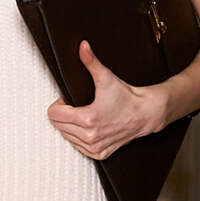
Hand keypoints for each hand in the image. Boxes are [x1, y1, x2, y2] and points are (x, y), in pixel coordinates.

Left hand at [46, 41, 171, 159]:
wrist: (145, 113)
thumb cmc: (127, 97)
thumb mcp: (107, 78)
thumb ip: (91, 62)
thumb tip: (82, 46)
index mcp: (88, 119)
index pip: (54, 114)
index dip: (59, 104)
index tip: (68, 99)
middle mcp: (90, 136)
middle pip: (58, 125)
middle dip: (63, 114)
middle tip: (76, 105)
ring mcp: (94, 147)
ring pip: (66, 136)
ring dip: (69, 126)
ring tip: (83, 115)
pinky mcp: (99, 154)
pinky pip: (77, 147)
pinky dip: (78, 137)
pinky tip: (88, 127)